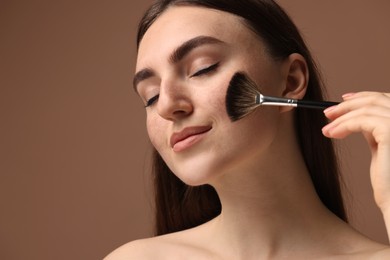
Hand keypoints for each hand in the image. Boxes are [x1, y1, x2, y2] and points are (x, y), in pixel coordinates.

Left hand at [322, 92, 389, 212]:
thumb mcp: (383, 149)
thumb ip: (376, 131)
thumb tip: (361, 118)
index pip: (387, 99)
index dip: (364, 96)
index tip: (343, 99)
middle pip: (377, 100)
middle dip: (348, 104)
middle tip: (327, 113)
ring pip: (366, 109)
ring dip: (341, 116)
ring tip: (326, 129)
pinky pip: (361, 121)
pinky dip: (343, 125)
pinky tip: (332, 133)